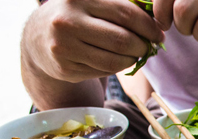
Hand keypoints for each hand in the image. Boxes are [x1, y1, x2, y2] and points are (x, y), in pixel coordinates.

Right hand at [23, 0, 164, 82]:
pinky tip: (115, 60)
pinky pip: (104, 72)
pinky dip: (116, 67)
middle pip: (123, 40)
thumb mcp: (94, 2)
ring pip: (115, 61)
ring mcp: (64, 47)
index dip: (149, 26)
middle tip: (148, 47)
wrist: (38, 38)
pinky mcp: (65, 69)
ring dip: (132, 60)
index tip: (159, 33)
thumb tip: (157, 22)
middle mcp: (68, 21)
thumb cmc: (78, 16)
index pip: (126, 14)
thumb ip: (122, 7)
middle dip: (143, 46)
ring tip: (134, 54)